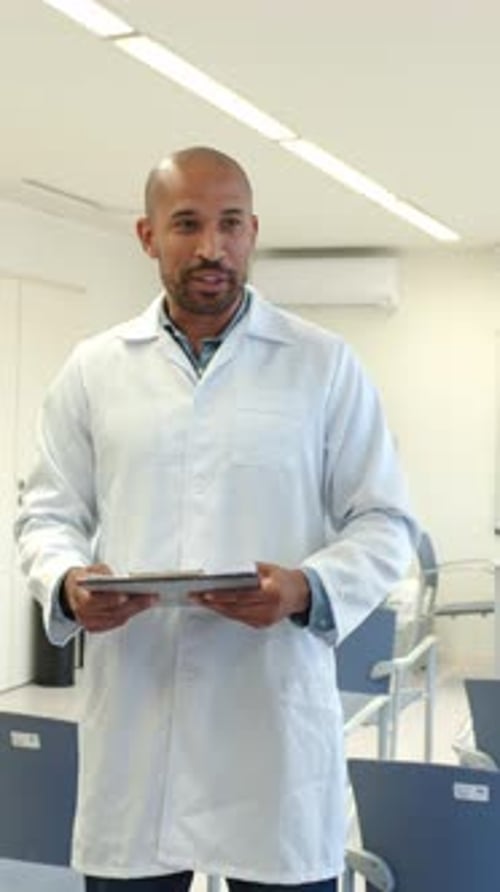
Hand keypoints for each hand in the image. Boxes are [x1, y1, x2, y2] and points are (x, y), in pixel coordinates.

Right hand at [62, 563, 157, 632]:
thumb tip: (118, 578)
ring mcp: (90, 623)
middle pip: (111, 612)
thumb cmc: (81, 579)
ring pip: (117, 618)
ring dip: (135, 610)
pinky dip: (130, 614)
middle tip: (150, 596)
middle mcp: (83, 614)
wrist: (68, 593)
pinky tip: (142, 606)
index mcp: (78, 597)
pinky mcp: (97, 628)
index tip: (125, 595)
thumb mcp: (88, 569)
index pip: (93, 602)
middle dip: (133, 604)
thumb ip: (101, 572)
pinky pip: (116, 622)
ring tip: (151, 599)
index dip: (110, 599)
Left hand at [192, 562, 310, 628]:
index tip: (205, 593)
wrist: (300, 594)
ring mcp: (265, 619)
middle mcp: (269, 609)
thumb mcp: (266, 569)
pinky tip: (215, 606)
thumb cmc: (283, 578)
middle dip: (213, 603)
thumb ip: (248, 572)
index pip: (241, 596)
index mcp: (272, 593)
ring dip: (217, 608)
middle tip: (196, 596)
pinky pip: (240, 618)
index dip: (222, 596)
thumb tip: (224, 575)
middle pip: (235, 608)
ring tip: (200, 601)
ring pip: (235, 615)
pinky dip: (227, 611)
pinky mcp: (262, 624)